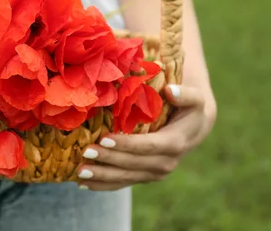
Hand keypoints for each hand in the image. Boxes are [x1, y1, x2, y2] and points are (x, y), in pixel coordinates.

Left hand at [76, 84, 216, 190]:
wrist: (194, 128)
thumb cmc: (190, 107)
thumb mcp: (195, 98)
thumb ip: (186, 95)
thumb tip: (171, 91)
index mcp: (175, 143)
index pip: (148, 146)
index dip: (127, 144)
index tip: (105, 139)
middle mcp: (165, 163)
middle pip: (133, 163)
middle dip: (108, 159)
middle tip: (86, 151)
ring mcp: (154, 173)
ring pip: (125, 177)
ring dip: (102, 176)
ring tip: (80, 172)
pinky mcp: (144, 176)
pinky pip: (122, 183)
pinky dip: (103, 184)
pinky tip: (83, 183)